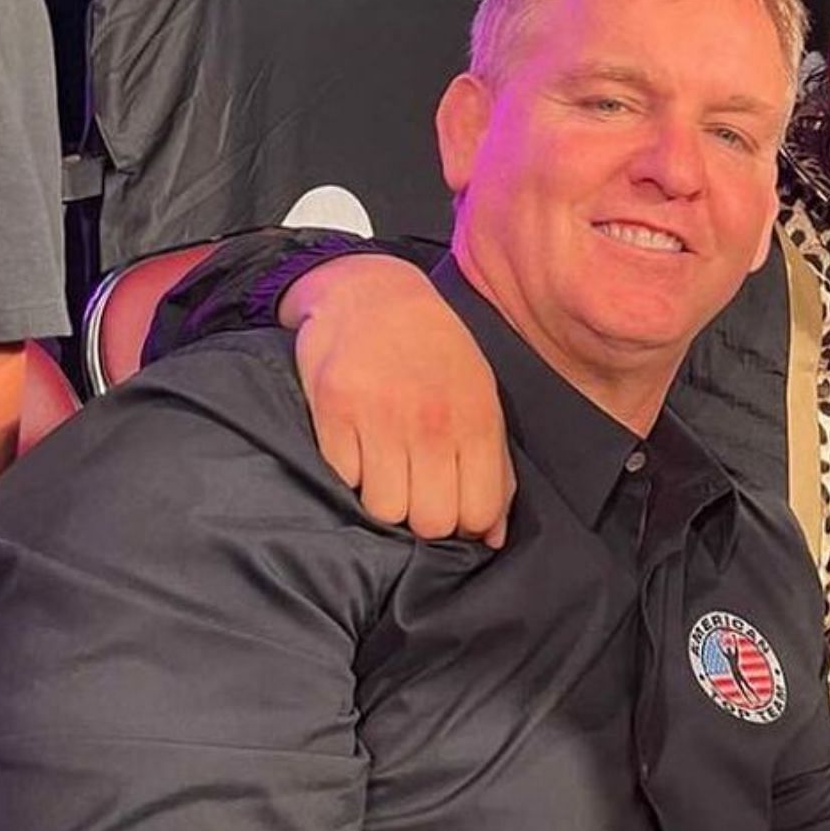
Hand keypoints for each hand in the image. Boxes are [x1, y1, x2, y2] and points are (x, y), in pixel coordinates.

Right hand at [283, 254, 516, 547]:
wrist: (372, 293)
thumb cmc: (436, 352)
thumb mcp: (481, 398)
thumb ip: (495, 468)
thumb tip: (493, 536)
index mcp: (476, 420)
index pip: (477, 513)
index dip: (465, 524)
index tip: (452, 507)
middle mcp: (432, 422)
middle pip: (430, 521)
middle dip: (423, 517)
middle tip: (415, 489)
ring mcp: (381, 418)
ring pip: (384, 509)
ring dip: (383, 500)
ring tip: (385, 469)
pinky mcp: (334, 412)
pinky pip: (343, 479)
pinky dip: (348, 475)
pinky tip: (358, 448)